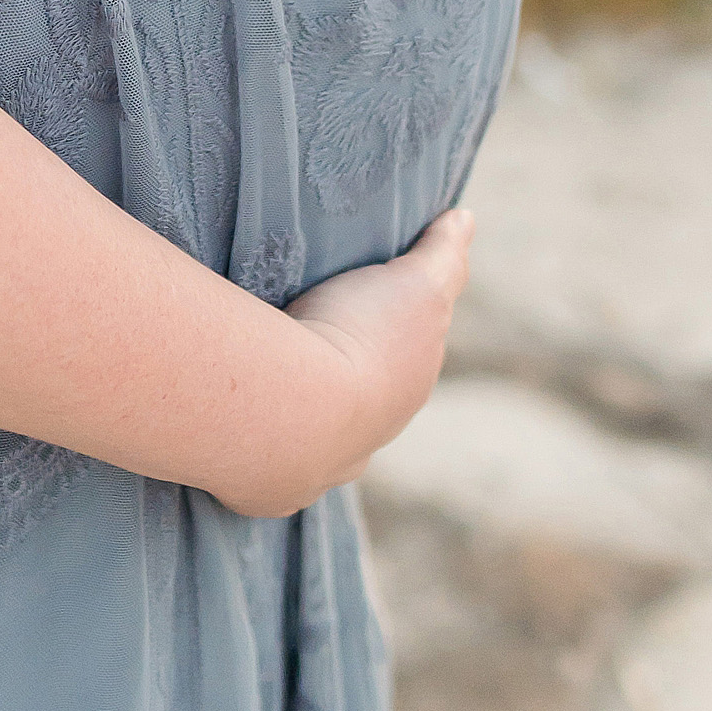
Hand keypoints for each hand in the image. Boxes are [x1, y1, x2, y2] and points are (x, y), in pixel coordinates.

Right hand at [215, 208, 473, 517]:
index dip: (390, 334)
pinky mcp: (272, 491)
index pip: (405, 363)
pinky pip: (271, 470)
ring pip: (318, 445)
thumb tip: (465, 219)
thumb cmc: (355, 337)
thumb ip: (444, 255)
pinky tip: (245, 430)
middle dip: (345, 382)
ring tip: (269, 385)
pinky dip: (263, 449)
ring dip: (301, 420)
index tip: (364, 310)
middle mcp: (369, 441)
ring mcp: (321, 473)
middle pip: (362, 407)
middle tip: (310, 342)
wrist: (292, 406)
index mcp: (404, 391)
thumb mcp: (414, 283)